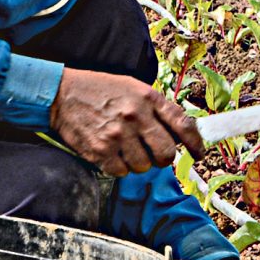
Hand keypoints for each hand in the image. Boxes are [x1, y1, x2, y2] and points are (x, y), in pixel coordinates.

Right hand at [50, 67, 201, 174]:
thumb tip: (180, 134)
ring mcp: (117, 135)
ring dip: (139, 163)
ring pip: (144, 166)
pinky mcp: (100, 150)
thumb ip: (156, 108)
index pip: (183, 124)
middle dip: (163, 158)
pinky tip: (112, 154)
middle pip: (166, 153)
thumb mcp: (132, 87)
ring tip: (127, 150)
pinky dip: (120, 168)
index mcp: (147, 98)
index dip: (195, 143)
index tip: (198, 154)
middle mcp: (135, 116)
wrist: (61, 94)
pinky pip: (122, 172)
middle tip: (155, 155)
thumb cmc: (99, 90)